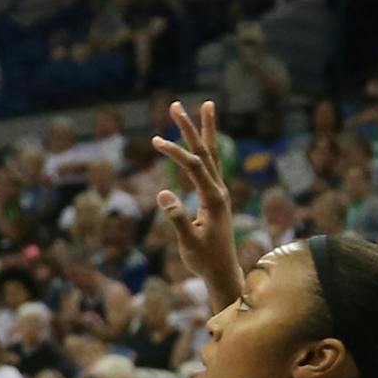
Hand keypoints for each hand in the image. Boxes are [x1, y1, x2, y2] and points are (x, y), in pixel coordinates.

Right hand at [152, 100, 241, 308]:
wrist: (222, 272)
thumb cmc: (204, 260)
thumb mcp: (188, 242)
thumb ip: (177, 218)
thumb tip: (162, 193)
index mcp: (213, 198)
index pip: (194, 165)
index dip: (175, 151)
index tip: (154, 141)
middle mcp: (219, 190)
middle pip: (206, 151)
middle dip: (191, 127)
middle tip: (176, 105)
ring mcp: (219, 192)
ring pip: (212, 155)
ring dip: (205, 131)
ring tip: (206, 106)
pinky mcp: (215, 197)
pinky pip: (210, 166)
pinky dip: (205, 149)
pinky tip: (202, 141)